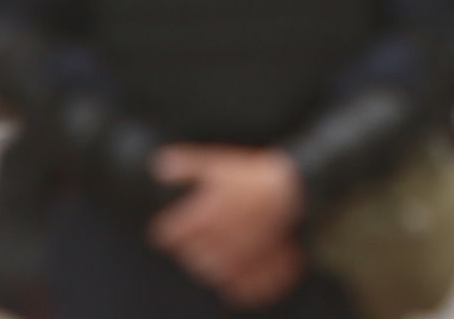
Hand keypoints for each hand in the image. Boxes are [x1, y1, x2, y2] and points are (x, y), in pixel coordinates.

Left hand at [150, 146, 305, 303]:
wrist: (294, 188)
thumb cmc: (253, 176)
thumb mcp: (218, 164)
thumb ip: (187, 166)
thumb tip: (158, 165)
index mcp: (200, 219)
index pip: (167, 235)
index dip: (170, 228)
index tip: (176, 224)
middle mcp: (214, 243)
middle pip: (189, 256)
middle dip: (192, 246)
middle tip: (204, 233)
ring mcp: (236, 259)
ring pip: (211, 271)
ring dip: (212, 262)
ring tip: (222, 247)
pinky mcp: (256, 269)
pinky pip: (241, 288)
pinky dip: (238, 284)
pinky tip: (240, 270)